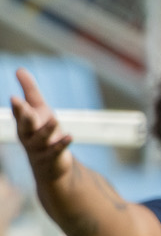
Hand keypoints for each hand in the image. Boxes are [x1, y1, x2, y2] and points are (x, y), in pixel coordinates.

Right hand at [10, 70, 72, 186]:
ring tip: (55, 119)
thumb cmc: (41, 131)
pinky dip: (62, 143)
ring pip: (41, 137)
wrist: (48, 166)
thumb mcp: (37, 110)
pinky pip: (57, 150)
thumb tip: (19, 68)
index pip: (19, 112)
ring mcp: (39, 147)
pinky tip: (70, 136)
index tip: (15, 97)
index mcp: (23, 122)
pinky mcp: (52, 157)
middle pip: (24, 124)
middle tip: (19, 103)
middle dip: (23, 114)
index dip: (17, 106)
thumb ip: (29, 90)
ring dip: (48, 129)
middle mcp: (28, 135)